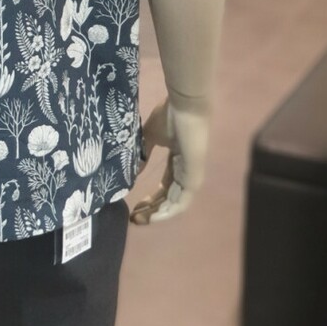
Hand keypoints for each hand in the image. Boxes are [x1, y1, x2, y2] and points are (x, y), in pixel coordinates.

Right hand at [130, 95, 209, 224]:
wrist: (184, 106)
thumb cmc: (169, 116)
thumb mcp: (150, 136)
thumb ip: (143, 154)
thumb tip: (132, 172)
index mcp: (176, 163)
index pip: (164, 188)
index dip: (149, 200)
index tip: (133, 208)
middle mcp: (184, 173)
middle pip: (168, 199)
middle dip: (151, 211)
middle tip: (133, 219)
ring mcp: (190, 176)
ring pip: (174, 204)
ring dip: (157, 214)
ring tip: (140, 220)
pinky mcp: (194, 177)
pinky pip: (182, 201)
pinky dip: (169, 211)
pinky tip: (154, 216)